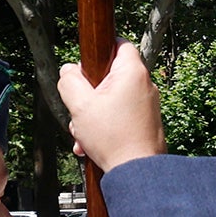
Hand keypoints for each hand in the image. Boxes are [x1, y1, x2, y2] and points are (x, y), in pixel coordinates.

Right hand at [58, 41, 165, 170]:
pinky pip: (119, 116)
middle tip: (78, 111)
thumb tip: (68, 70)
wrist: (138, 172)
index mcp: (132, 72)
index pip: (119, 44)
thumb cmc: (113, 138)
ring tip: (83, 135)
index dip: (99, 50)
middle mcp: (145, 85)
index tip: (85, 66)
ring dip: (91, 116)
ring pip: (111, 100)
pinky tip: (89, 146)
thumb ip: (69, 81)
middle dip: (88, 94)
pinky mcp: (146, 122)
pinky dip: (103, 127)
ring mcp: (147, 105)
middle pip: (109, 77)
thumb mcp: (80, 105)